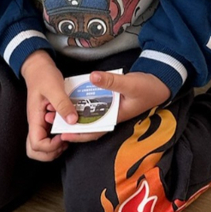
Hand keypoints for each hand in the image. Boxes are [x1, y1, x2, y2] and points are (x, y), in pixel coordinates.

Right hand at [21, 50, 77, 161]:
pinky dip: (58, 139)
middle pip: (35, 151)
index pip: (36, 144)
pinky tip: (68, 128)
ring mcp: (40, 123)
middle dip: (51, 153)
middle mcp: (36, 124)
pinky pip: (48, 136)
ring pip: (41, 147)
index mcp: (34, 119)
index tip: (63, 135)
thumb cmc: (44, 76)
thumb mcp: (55, 87)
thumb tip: (72, 121)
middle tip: (64, 142)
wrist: (38, 67)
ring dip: (54, 148)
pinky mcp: (46, 120)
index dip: (50, 146)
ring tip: (67, 137)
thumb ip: (63, 104)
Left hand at [53, 70, 170, 143]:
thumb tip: (92, 77)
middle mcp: (111, 115)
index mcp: (115, 117)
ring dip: (73, 114)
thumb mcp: (129, 84)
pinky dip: (82, 105)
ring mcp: (110, 108)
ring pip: (88, 116)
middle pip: (88, 125)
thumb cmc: (147, 87)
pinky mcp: (110, 101)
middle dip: (70, 125)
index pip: (94, 131)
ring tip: (55, 111)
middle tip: (51, 120)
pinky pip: (93, 106)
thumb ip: (111, 81)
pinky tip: (71, 100)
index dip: (79, 134)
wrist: (159, 83)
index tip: (63, 134)